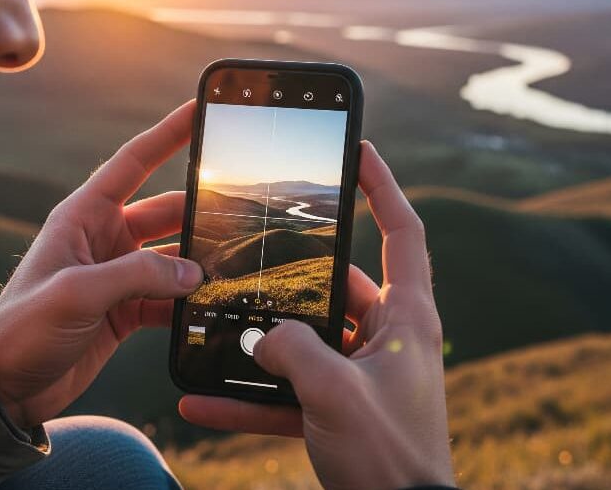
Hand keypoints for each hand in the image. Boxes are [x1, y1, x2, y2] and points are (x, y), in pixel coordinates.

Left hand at [0, 100, 201, 427]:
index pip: (134, 163)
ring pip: (174, 256)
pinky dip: (189, 301)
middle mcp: (106, 238)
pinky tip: (209, 306)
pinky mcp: (128, 308)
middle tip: (238, 213)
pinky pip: (170, 295)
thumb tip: (194, 273)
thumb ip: (138, 275)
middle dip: (199, 212)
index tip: (198, 112)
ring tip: (231, 266)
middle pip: (166, 212)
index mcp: (85, 216)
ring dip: (199, 262)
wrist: (6, 387)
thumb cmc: (24, 329)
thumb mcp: (77, 292)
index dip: (168, 134)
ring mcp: (119, 274)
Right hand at [179, 141, 453, 489]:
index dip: (383, 186)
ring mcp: (363, 372)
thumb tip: (260, 336)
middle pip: (340, 285)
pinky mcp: (341, 407)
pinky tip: (203, 404)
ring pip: (307, 341)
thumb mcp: (336, 394)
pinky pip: (291, 392)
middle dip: (293, 280)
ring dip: (263, 346)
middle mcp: (388, 337)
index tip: (359, 152)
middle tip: (253, 261)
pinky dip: (252, 397)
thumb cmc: (390, 458)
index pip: (402, 231)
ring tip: (216, 334)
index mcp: (407, 317)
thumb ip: (292, 352)